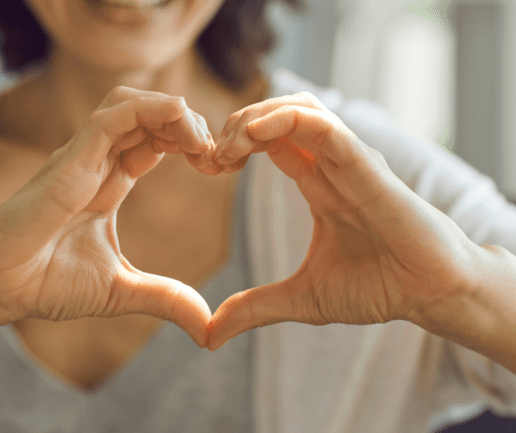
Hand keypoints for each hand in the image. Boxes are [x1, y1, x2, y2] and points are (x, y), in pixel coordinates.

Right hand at [0, 87, 215, 346]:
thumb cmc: (44, 282)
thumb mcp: (121, 291)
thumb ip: (165, 299)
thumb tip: (208, 328)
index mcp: (110, 183)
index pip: (156, 140)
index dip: (191, 143)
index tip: (219, 166)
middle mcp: (97, 163)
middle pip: (150, 115)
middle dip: (190, 124)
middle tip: (217, 155)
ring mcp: (82, 158)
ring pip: (131, 104)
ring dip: (173, 111)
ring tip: (200, 141)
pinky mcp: (69, 161)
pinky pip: (111, 117)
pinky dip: (150, 111)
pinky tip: (179, 126)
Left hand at [207, 92, 480, 349]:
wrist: (429, 295)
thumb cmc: (378, 288)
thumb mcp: (301, 299)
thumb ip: (254, 308)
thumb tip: (209, 336)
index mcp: (317, 184)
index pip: (269, 142)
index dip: (233, 146)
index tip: (206, 167)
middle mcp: (330, 165)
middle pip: (278, 116)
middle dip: (236, 125)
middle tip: (210, 155)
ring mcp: (348, 161)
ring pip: (299, 109)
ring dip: (256, 117)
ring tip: (229, 145)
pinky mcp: (365, 166)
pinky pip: (325, 127)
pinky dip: (287, 120)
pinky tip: (255, 135)